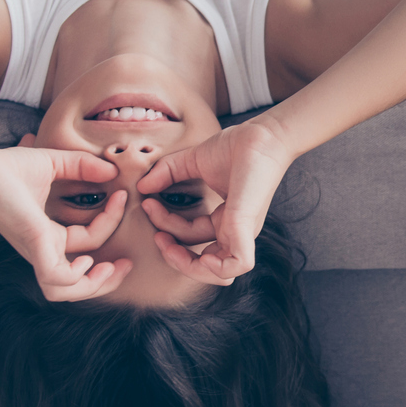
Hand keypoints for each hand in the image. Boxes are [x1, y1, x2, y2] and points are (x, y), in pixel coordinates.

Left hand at [0, 139, 133, 301]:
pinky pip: (55, 279)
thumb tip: (113, 171)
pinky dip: (76, 277)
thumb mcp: (54, 163)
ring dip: (93, 286)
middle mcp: (41, 249)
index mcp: (46, 236)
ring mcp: (36, 250)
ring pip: (64, 291)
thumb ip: (83, 166)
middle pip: (77, 282)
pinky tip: (87, 258)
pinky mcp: (33, 245)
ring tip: (112, 267)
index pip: (87, 241)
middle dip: (107, 280)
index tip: (122, 197)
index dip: (110, 222)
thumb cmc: (7, 167)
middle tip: (127, 263)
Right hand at [135, 119, 296, 285]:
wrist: (263, 133)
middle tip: (157, 236)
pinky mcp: (247, 225)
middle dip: (174, 256)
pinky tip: (201, 256)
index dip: (165, 225)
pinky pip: (239, 264)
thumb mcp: (193, 160)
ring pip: (220, 273)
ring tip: (166, 242)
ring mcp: (243, 231)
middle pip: (203, 263)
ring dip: (187, 265)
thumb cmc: (237, 146)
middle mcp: (236, 230)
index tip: (148, 203)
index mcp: (226, 220)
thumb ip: (167, 173)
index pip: (190, 235)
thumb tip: (142, 186)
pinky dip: (218, 269)